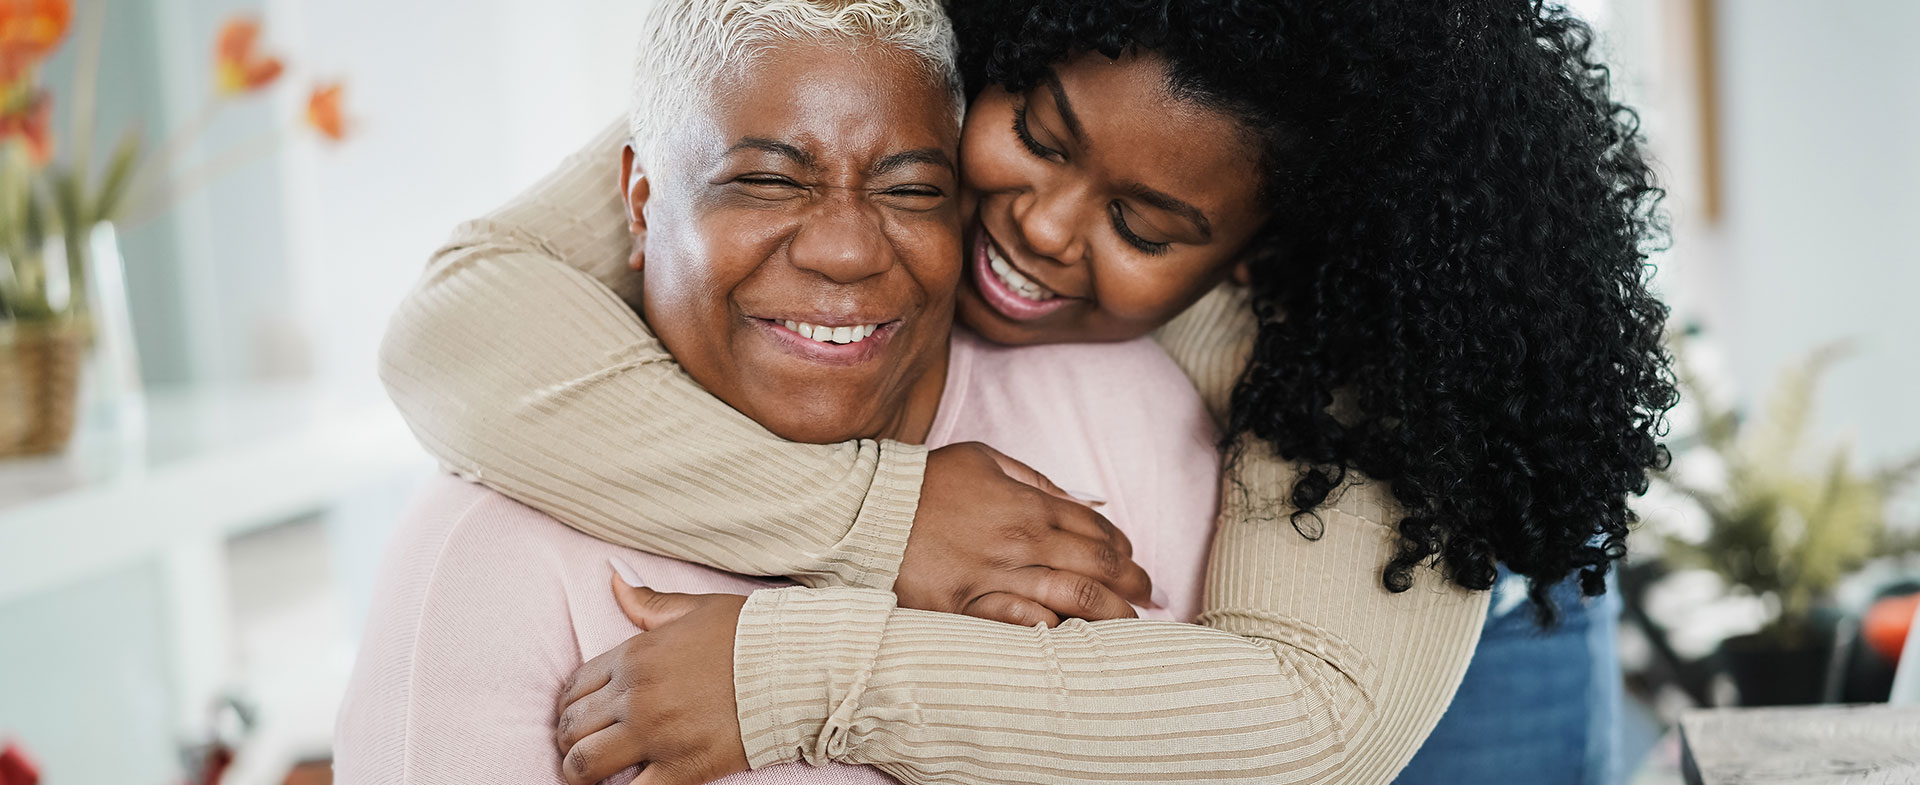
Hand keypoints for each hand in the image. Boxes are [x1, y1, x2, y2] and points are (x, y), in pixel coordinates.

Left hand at [554, 575, 748, 784]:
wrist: (796, 666)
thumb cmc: (751, 635)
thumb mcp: (696, 608)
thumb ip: (650, 603)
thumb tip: (615, 581)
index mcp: (635, 656)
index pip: (574, 687)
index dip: (569, 706)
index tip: (579, 717)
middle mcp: (636, 696)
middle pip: (571, 728)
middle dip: (569, 741)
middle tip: (583, 749)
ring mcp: (656, 734)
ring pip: (584, 765)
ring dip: (580, 773)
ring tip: (593, 777)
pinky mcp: (683, 768)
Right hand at [897, 442, 1159, 626]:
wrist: (865, 510)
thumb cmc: (926, 482)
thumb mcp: (983, 458)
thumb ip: (1035, 479)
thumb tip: (1081, 501)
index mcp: (1027, 505)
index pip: (1095, 531)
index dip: (1123, 550)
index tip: (1133, 563)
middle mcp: (1019, 542)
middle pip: (1096, 568)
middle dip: (1131, 586)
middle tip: (1148, 599)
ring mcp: (993, 577)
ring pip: (1070, 600)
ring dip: (1108, 616)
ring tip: (1127, 628)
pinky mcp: (963, 607)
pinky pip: (1017, 623)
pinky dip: (1050, 630)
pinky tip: (1071, 636)